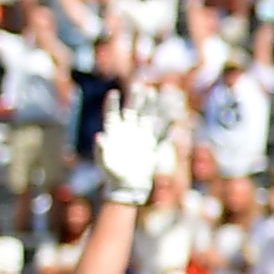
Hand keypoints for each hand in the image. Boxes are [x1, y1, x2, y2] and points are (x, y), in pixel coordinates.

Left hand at [93, 83, 181, 205]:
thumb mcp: (103, 163)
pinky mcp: (152, 146)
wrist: (127, 186)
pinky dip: (167, 126)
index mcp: (114, 132)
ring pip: (148, 117)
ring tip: (155, 92)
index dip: (112, 104)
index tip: (113, 93)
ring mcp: (141, 137)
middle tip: (140, 86)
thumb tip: (98, 136)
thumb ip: (101, 149)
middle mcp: (128, 131)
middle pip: (133, 111)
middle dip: (136, 99)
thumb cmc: (112, 174)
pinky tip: (174, 116)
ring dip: (152, 106)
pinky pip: (161, 133)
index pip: (112, 114)